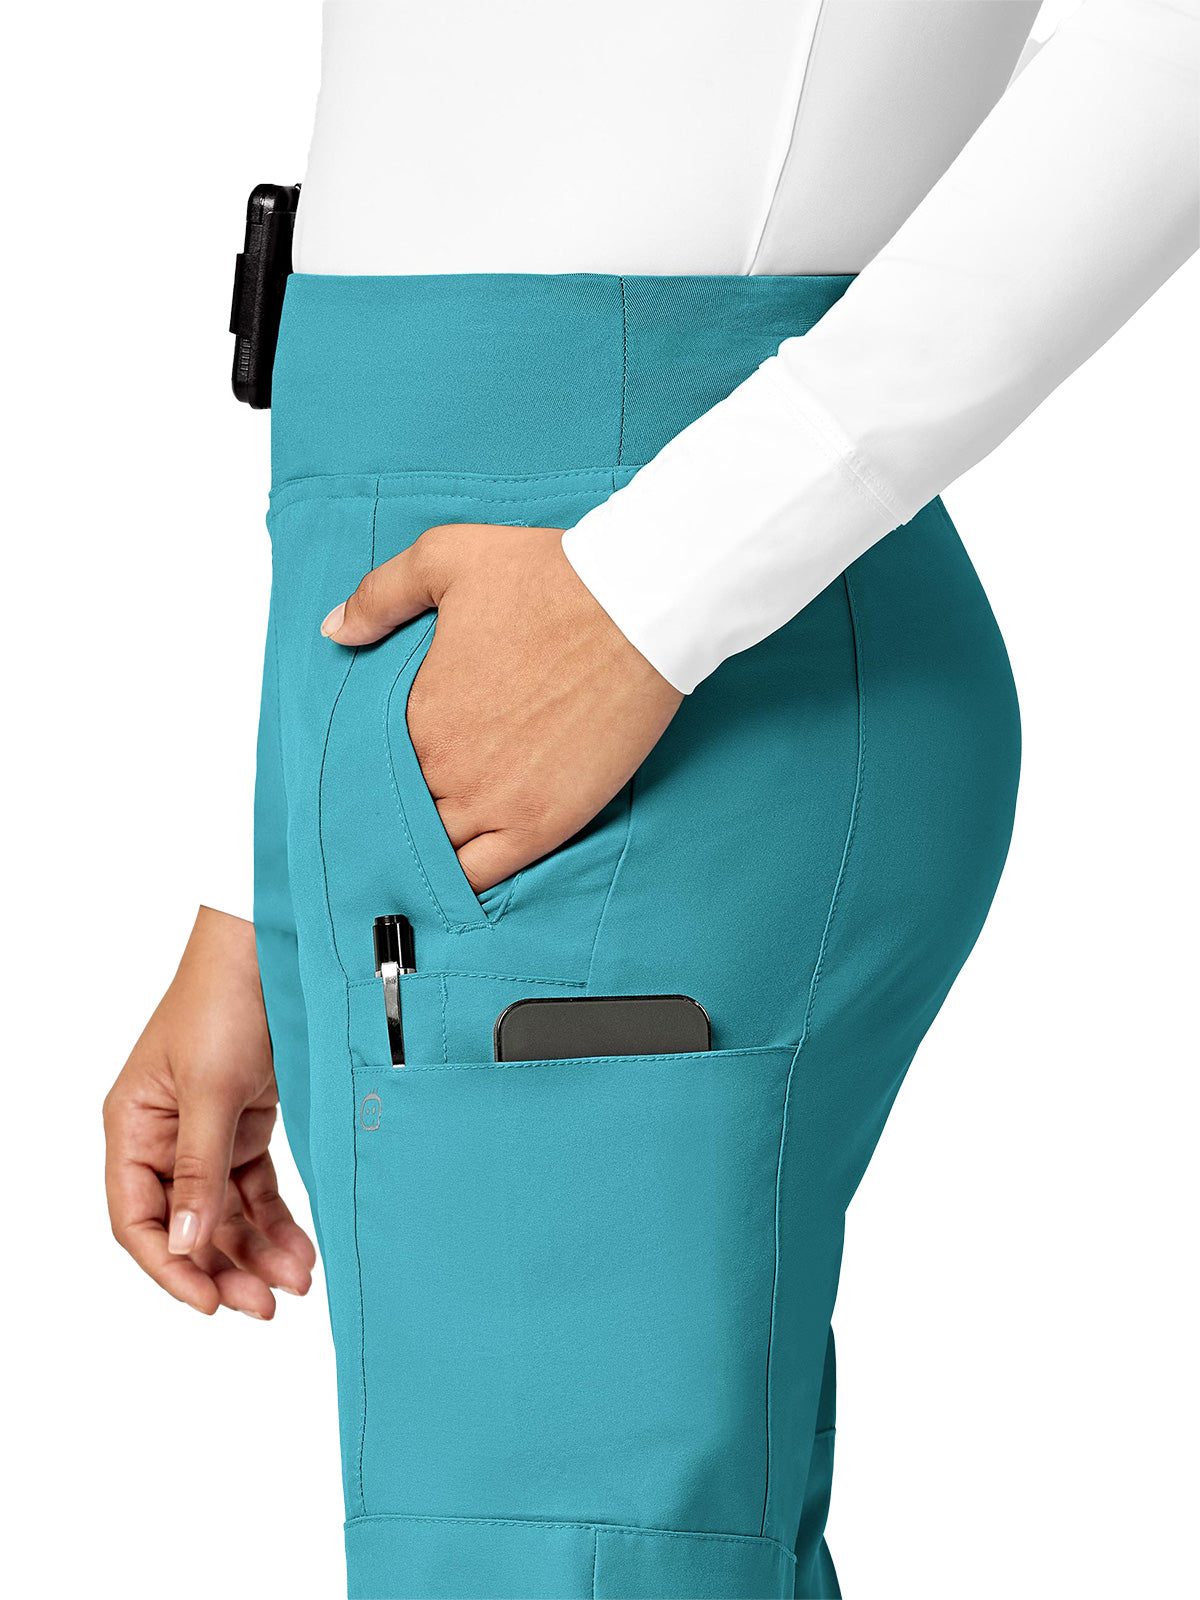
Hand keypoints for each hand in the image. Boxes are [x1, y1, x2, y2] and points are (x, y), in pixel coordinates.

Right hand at [104, 907, 315, 1316]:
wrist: (273, 948)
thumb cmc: (224, 1001)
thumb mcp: (211, 1089)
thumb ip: (200, 1167)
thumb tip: (189, 1243)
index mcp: (133, 1128)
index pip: (138, 1219)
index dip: (170, 1266)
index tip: (208, 1303)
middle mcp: (164, 1136)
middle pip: (187, 1225)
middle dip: (223, 1268)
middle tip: (263, 1305)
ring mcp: (207, 1131)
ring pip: (225, 1213)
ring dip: (257, 1250)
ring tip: (295, 1283)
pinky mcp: (247, 1122)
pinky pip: (256, 1188)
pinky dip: (277, 1220)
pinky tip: (301, 1249)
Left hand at [321, 525, 683, 891]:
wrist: (636, 607)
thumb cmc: (549, 577)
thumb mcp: (445, 557)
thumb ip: (380, 595)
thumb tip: (336, 630)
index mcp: (415, 710)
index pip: (371, 759)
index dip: (378, 761)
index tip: (394, 756)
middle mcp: (446, 765)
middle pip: (400, 809)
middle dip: (402, 805)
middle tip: (412, 800)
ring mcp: (494, 802)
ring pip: (435, 849)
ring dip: (427, 846)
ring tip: (431, 840)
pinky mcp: (543, 824)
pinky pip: (484, 876)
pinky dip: (463, 882)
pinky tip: (456, 877)